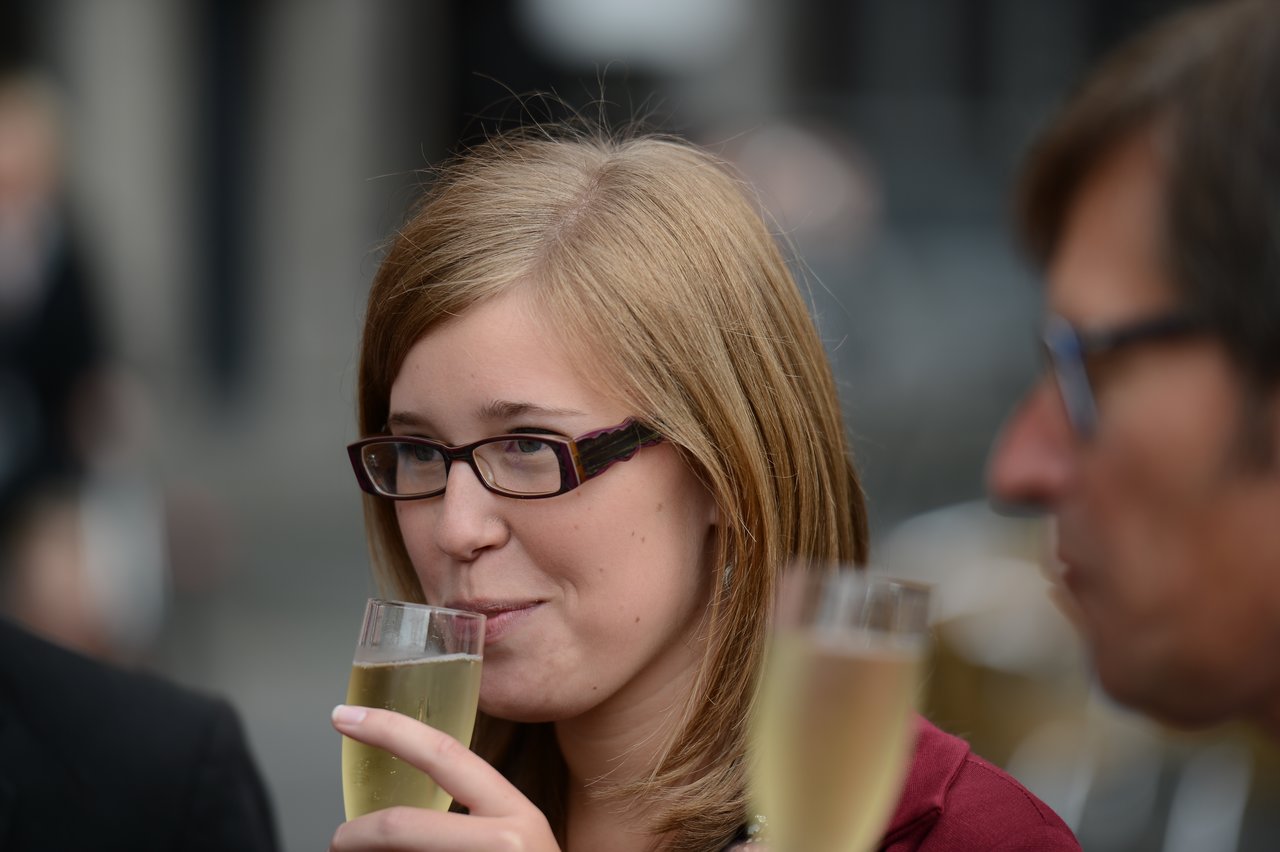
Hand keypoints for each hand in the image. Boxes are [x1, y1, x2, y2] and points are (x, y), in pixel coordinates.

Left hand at [329, 705, 559, 851]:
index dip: (389, 730)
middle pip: (402, 827)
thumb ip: (467, 822)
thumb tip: (392, 822)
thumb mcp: (510, 844)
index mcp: (517, 814)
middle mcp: (508, 842)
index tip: (344, 717)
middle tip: (338, 841)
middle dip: (354, 834)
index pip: (445, 755)